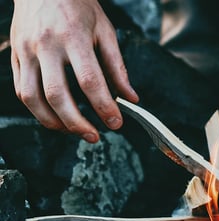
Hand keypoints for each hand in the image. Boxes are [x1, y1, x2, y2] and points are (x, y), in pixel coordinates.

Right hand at [10, 0, 138, 142]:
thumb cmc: (78, 7)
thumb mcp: (105, 30)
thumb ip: (118, 66)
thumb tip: (131, 98)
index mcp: (74, 37)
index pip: (90, 81)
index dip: (104, 107)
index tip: (116, 123)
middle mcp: (46, 45)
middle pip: (58, 95)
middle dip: (78, 123)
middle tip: (95, 136)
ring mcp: (25, 51)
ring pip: (33, 98)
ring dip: (54, 122)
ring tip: (75, 131)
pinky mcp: (14, 56)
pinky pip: (21, 91)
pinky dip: (38, 111)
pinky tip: (56, 118)